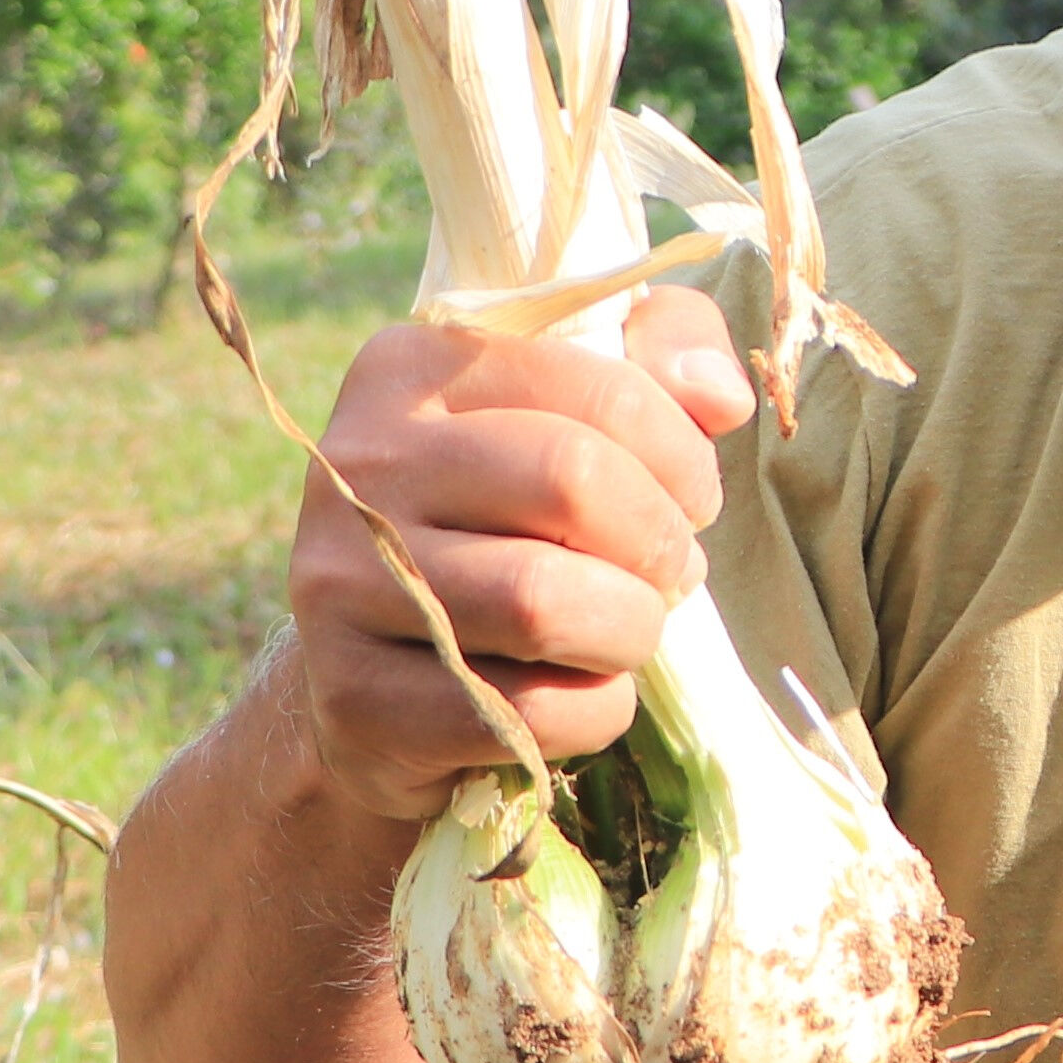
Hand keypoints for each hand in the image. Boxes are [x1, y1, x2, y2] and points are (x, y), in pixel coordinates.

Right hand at [279, 290, 755, 826]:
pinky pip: (526, 710)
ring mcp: (341, 582)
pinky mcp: (355, 696)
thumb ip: (662, 352)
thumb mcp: (576, 409)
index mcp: (411, 366)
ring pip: (544, 602)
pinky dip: (593, 711)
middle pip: (573, 482)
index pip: (600, 388)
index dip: (682, 454)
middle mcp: (360, 462)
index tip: (692, 498)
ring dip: (630, 630)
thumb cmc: (503, 522)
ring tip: (627, 630)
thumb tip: (721, 397)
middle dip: (658, 543)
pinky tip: (582, 693)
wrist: (377, 677)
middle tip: (669, 574)